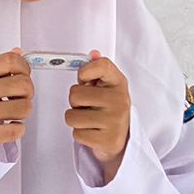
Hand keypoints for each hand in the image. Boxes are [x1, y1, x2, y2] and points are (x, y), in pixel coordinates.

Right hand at [0, 49, 33, 148]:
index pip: (12, 60)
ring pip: (25, 107)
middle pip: (24, 84)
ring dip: (23, 112)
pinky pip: (17, 130)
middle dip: (28, 92)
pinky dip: (18, 129)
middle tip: (19, 98)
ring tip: (12, 112)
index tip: (21, 76)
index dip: (24, 68)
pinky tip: (8, 126)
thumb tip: (19, 52)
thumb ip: (2, 65)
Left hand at [67, 51, 130, 176]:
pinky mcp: (108, 140)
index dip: (84, 72)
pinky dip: (81, 135)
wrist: (122, 138)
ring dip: (76, 120)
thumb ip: (97, 69)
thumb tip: (93, 54)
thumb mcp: (107, 87)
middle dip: (75, 103)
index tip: (84, 80)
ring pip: (72, 116)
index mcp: (118, 83)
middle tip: (87, 106)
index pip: (100, 65)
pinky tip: (93, 132)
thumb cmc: (109, 109)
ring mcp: (115, 121)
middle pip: (75, 94)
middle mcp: (119, 100)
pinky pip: (77, 134)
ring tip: (90, 120)